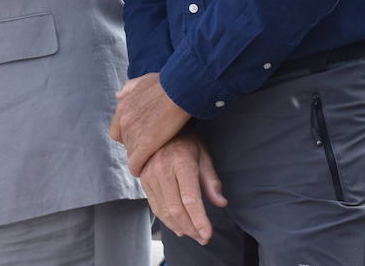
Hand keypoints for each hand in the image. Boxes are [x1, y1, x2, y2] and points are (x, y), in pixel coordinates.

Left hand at [109, 72, 191, 175]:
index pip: (116, 132)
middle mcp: (124, 120)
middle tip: (147, 151)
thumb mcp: (143, 81)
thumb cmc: (165, 83)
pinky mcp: (146, 144)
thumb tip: (118, 95)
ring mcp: (134, 133)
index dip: (127, 137)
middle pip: (125, 143)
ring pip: (131, 153)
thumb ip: (129, 88)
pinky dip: (138, 168)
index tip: (137, 139)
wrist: (179, 89)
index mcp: (123, 107)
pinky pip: (136, 162)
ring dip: (139, 157)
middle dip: (135, 147)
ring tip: (148, 161)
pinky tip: (143, 171)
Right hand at [139, 129, 226, 245]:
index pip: (190, 198)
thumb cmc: (186, 140)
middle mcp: (162, 169)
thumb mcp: (203, 154)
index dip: (199, 220)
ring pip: (163, 210)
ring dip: (179, 226)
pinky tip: (177, 227)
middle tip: (203, 239)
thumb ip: (211, 180)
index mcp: (180, 162)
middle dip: (191, 228)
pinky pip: (154, 205)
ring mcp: (149, 175)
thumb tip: (221, 203)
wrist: (157, 126)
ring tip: (193, 234)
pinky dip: (166, 220)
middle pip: (176, 208)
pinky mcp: (143, 180)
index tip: (207, 234)